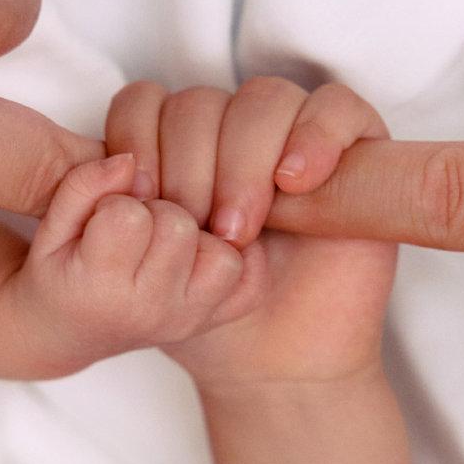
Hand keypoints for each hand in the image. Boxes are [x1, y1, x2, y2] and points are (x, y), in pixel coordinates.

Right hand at [1, 154, 247, 376]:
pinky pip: (251, 279)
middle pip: (180, 228)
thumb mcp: (53, 227)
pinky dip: (237, 258)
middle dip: (159, 211)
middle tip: (139, 222)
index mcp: (101, 287)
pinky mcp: (215, 319)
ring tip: (170, 239)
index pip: (130, 214)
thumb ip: (83, 186)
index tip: (106, 211)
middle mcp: (151, 310)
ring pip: (223, 255)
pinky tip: (202, 249)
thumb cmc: (61, 272)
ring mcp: (189, 318)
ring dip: (199, 237)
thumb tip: (129, 159)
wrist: (72, 329)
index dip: (118, 198)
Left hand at [106, 79, 397, 387]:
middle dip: (192, 166)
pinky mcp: (354, 151)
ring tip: (242, 228)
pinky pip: (338, 107)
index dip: (138, 142)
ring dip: (244, 160)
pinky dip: (316, 134)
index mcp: (175, 147)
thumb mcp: (140, 263)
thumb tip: (108, 164)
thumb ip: (117, 210)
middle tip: (203, 231)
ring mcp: (290, 137)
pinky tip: (295, 179)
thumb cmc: (204, 311)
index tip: (144, 201)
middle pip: (200, 101)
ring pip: (263, 99)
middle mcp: (230, 133)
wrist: (273, 364)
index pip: (143, 103)